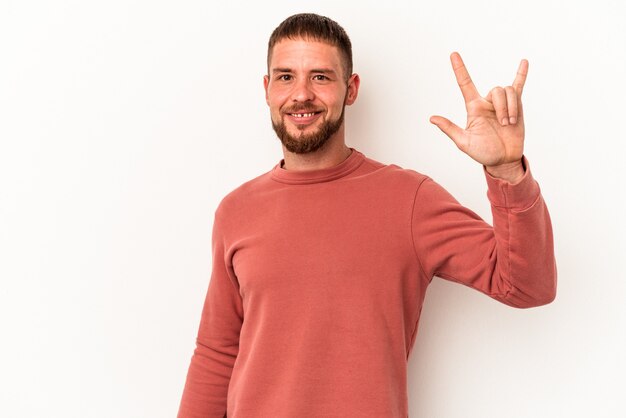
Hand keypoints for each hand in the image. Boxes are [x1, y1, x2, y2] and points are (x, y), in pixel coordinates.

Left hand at [430, 52, 527, 180]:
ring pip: (508, 92)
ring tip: (510, 124)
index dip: (459, 69)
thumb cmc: (483, 152)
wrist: (503, 159)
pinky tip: (524, 62)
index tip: (453, 54)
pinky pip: (518, 87)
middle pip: (496, 90)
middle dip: (502, 107)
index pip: (465, 84)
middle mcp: (487, 102)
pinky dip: (521, 74)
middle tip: (503, 125)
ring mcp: (502, 103)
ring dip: (512, 108)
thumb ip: (450, 129)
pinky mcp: (517, 106)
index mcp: (474, 108)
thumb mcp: (464, 142)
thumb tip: (432, 118)